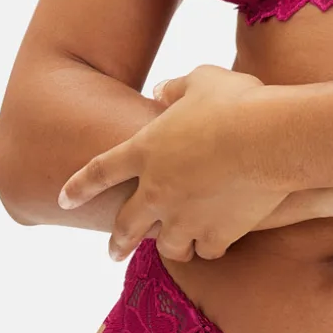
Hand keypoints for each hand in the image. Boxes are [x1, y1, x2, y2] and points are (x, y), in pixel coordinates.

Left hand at [57, 64, 287, 262]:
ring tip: (178, 247)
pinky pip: (208, 250)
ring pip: (169, 246)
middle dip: (118, 241)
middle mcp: (158, 190)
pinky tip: (217, 242)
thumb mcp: (202, 80)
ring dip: (172, 245)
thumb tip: (161, 92)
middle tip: (113, 252)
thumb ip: (176, 88)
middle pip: (126, 224)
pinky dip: (211, 246)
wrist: (268, 138)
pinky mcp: (219, 233)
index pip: (100, 171)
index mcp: (145, 150)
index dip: (80, 186)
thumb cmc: (236, 102)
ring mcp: (187, 217)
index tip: (64, 199)